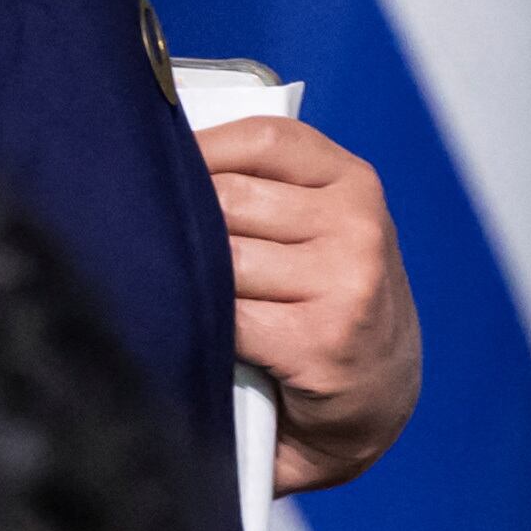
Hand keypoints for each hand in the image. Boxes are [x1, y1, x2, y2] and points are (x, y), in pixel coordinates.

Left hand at [194, 116, 419, 492]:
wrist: (377, 392)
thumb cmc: (324, 295)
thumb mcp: (319, 225)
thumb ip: (264, 185)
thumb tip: (158, 153)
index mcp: (353, 181)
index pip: (261, 138)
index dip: (200, 150)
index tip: (158, 171)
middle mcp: (357, 225)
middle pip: (229, 199)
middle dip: (184, 224)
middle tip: (153, 246)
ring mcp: (345, 282)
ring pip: (224, 260)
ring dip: (190, 280)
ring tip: (178, 291)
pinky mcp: (321, 341)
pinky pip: (229, 318)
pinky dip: (200, 324)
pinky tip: (195, 329)